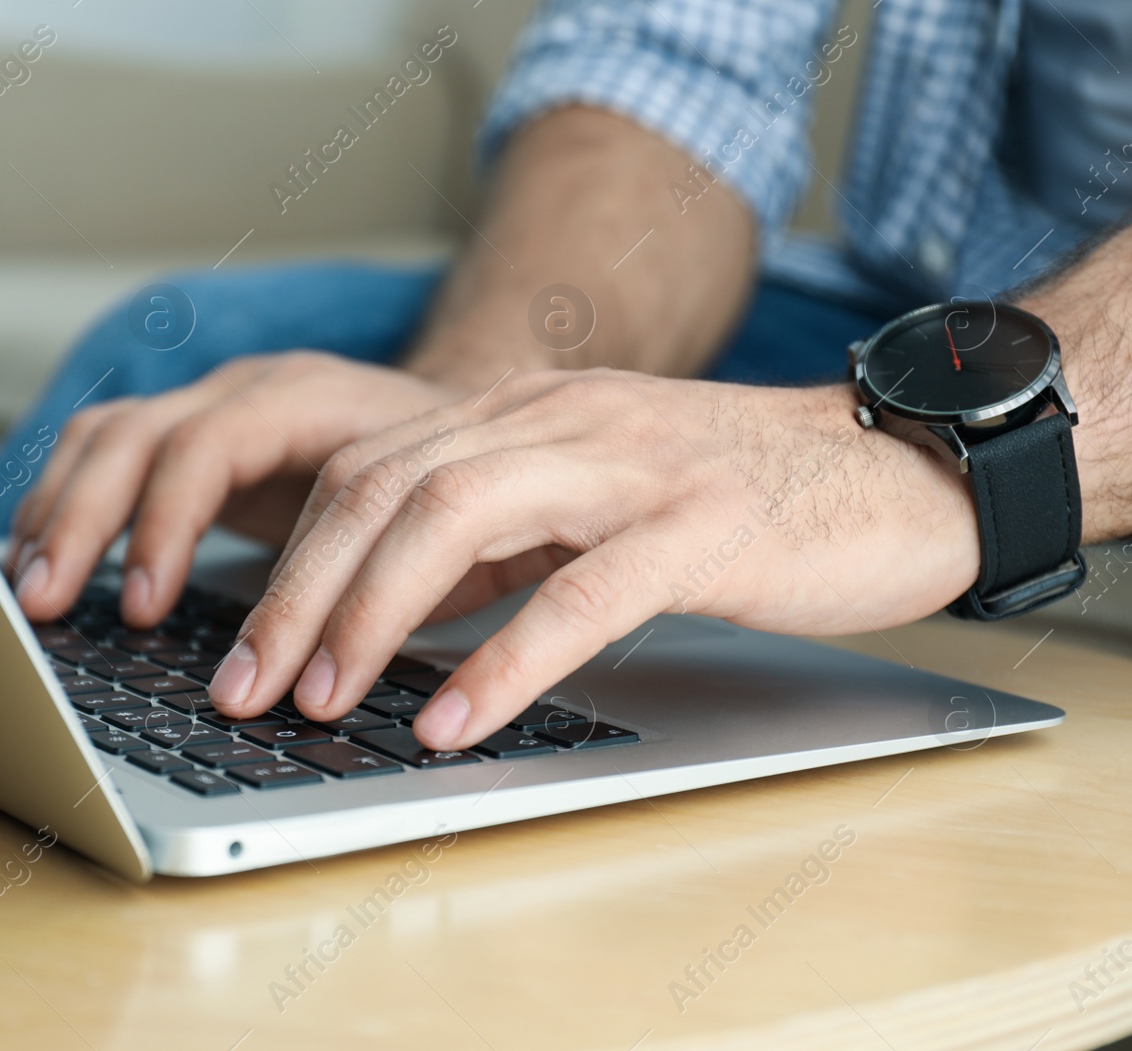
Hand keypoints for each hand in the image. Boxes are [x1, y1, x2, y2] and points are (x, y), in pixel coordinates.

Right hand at [8, 352, 459, 624]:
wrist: (477, 425)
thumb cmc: (469, 483)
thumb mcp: (450, 525)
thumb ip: (392, 581)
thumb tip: (337, 674)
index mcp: (313, 399)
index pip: (210, 446)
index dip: (167, 526)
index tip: (145, 610)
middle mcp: (254, 389)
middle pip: (138, 435)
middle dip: (82, 522)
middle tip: (48, 607)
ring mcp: (220, 404)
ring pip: (109, 436)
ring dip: (59, 512)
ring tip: (33, 592)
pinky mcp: (200, 434)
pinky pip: (111, 450)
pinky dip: (69, 501)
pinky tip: (45, 558)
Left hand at [208, 369, 979, 748]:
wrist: (891, 464)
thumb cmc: (734, 497)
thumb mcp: (587, 497)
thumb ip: (497, 534)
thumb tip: (393, 614)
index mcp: (522, 413)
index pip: (368, 467)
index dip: (289, 557)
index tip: (240, 647)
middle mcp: (557, 421)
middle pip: (386, 487)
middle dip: (299, 592)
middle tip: (246, 687)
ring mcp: (628, 466)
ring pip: (456, 515)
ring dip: (370, 614)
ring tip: (322, 700)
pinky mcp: (701, 525)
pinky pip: (580, 590)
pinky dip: (505, 658)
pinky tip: (453, 719)